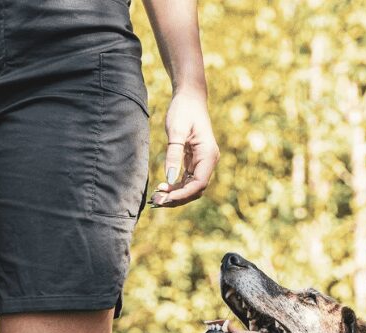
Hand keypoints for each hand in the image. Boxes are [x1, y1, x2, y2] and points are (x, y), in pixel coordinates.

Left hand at [151, 88, 218, 207]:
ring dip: (176, 194)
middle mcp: (208, 161)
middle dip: (178, 198)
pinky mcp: (195, 161)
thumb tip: (169, 178)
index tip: (165, 197)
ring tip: (157, 197)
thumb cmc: (184, 110)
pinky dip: (176, 186)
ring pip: (191, 187)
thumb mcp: (176, 131)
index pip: (198, 183)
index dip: (182, 194)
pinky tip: (163, 188)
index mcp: (208, 154)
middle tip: (157, 202)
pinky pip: (187, 180)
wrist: (190, 97)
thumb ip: (173, 155)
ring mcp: (202, 162)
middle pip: (195, 189)